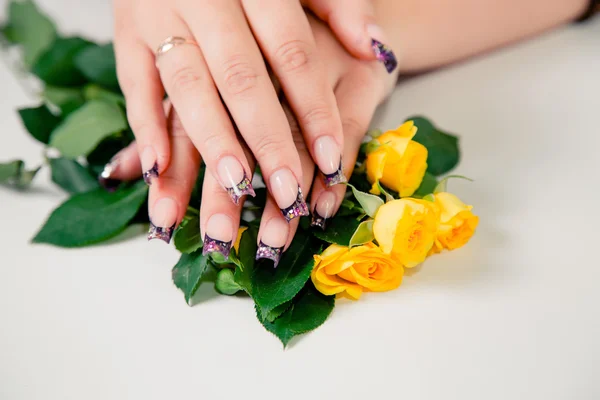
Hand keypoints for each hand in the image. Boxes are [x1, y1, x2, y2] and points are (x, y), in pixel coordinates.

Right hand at [112, 0, 397, 232]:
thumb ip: (336, 5)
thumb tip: (375, 49)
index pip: (292, 54)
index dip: (313, 109)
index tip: (332, 159)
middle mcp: (205, 0)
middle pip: (241, 80)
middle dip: (266, 141)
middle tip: (288, 195)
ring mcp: (159, 15)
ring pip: (188, 86)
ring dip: (211, 142)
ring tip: (235, 188)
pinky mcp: (125, 33)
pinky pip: (134, 83)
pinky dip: (145, 126)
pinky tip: (159, 170)